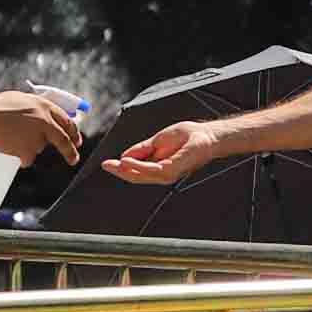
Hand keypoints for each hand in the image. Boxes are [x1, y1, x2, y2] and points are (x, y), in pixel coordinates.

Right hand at [0, 88, 84, 164]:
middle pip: (63, 140)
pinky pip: (27, 158)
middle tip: (73, 159)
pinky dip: (20, 156)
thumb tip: (49, 119)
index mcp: (45, 106)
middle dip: (70, 151)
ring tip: (12, 135)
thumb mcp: (23, 101)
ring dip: (29, 146)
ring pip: (39, 147)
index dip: (73, 132)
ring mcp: (37, 137)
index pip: (67, 121)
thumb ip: (38, 110)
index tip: (77, 141)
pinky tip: (9, 145)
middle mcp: (45, 121)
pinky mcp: (28, 151)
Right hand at [105, 121, 219, 184]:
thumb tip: (124, 156)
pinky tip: (128, 161)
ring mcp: (168, 173)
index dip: (120, 169)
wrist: (206, 135)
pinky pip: (151, 170)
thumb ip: (142, 149)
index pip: (136, 172)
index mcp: (158, 166)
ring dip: (126, 170)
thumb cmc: (187, 137)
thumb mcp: (157, 141)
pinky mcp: (173, 169)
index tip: (106, 164)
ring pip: (141, 176)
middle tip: (106, 165)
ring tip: (115, 163)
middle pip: (136, 176)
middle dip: (119, 171)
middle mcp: (162, 173)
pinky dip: (138, 166)